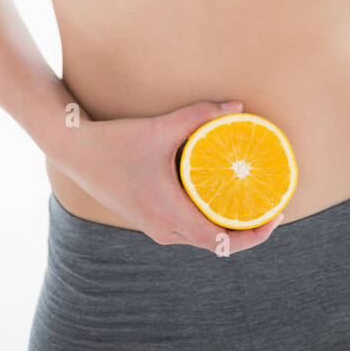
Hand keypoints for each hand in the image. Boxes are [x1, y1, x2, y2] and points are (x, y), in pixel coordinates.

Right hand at [55, 99, 284, 254]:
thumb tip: (237, 107)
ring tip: (250, 201)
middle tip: (269, 204)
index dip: (255, 235)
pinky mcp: (148, 218)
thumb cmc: (115, 143)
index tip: (275, 215)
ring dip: (227, 225)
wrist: (74, 151)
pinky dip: (208, 219)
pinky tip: (217, 197)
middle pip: (217, 243)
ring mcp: (154, 227)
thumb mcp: (160, 127)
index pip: (223, 242)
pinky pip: (187, 229)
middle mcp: (163, 229)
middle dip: (247, 229)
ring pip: (201, 237)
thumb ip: (199, 114)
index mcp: (170, 215)